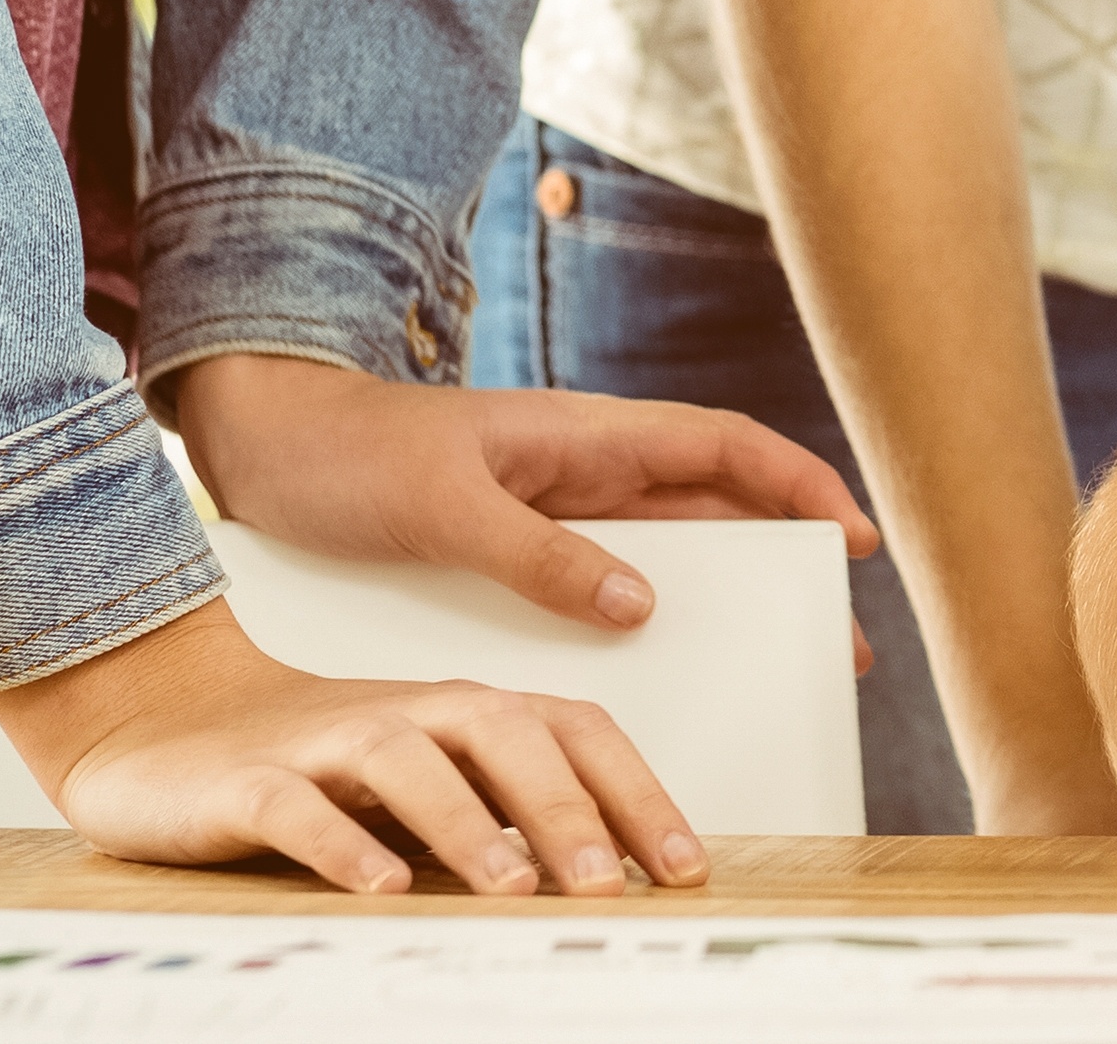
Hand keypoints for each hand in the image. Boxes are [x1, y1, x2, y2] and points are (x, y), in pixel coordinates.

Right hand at [0, 595, 702, 894]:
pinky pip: (299, 807)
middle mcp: (408, 713)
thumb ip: (503, 816)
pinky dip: (344, 842)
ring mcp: (325, 742)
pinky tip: (382, 886)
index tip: (682, 868)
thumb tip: (610, 880)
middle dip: (565, 809)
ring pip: (407, 759)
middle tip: (608, 885)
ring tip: (511, 887)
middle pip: (505, 734)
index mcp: (464, 711)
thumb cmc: (316, 761)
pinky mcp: (248, 781)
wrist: (161, 721)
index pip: (572, 730)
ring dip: (467, 822)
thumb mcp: (425, 784)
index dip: (635, 794)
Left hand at [168, 353, 875, 665]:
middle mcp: (585, 471)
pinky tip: (654, 681)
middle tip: (832, 644)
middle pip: (716, 509)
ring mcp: (554, 512)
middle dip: (784, 564)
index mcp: (585, 434)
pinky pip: (602, 589)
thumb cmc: (349, 457)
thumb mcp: (441, 506)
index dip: (799, 483)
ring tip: (768, 673)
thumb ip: (538, 554)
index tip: (853, 539)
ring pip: (667, 554)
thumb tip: (642, 603)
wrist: (263, 450)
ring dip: (724, 602)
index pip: (723, 447)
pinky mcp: (516, 553)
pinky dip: (647, 625)